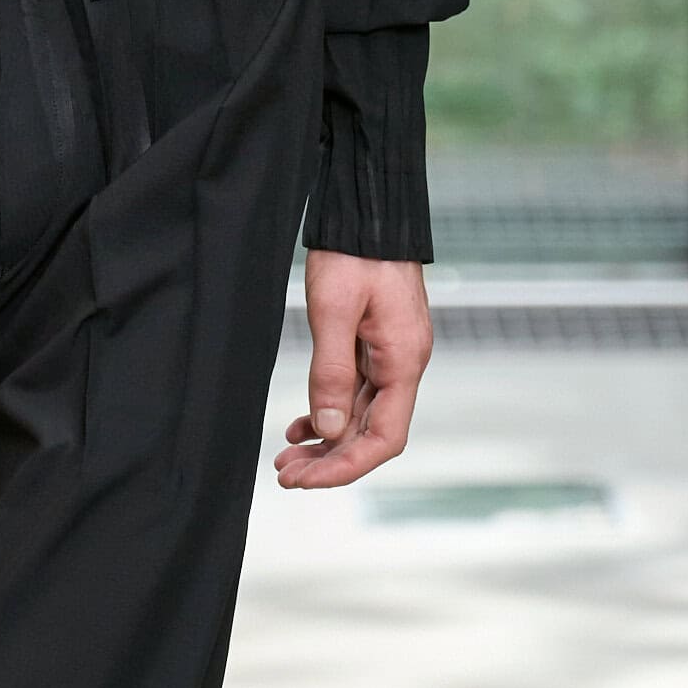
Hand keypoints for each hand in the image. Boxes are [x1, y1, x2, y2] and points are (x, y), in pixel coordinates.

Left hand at [274, 251, 433, 490]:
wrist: (368, 207)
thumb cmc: (354, 251)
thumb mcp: (334, 311)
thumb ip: (331, 373)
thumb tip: (330, 430)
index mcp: (404, 361)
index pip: (384, 439)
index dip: (345, 467)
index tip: (304, 479)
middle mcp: (403, 364)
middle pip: (370, 434)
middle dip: (328, 460)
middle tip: (284, 474)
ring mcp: (391, 355)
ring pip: (359, 416)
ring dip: (325, 441)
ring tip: (285, 456)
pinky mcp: (375, 344)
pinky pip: (355, 392)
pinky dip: (328, 413)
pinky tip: (300, 425)